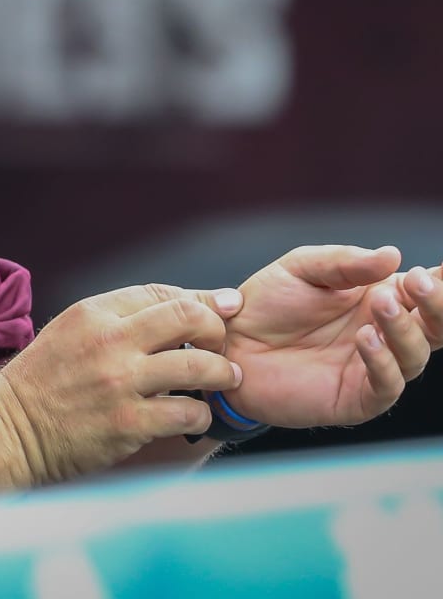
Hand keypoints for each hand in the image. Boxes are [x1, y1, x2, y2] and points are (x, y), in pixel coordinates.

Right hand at [0, 283, 242, 483]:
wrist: (9, 428)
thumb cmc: (43, 381)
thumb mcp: (71, 330)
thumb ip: (116, 320)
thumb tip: (172, 311)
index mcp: (93, 312)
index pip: (160, 292)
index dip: (199, 300)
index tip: (222, 308)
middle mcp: (109, 340)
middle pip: (187, 317)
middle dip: (216, 329)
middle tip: (223, 346)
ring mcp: (120, 382)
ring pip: (198, 365)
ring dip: (220, 373)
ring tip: (224, 380)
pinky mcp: (129, 423)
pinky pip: (188, 413)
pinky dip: (202, 414)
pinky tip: (195, 416)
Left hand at [222, 244, 442, 428]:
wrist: (231, 342)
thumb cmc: (268, 303)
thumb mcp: (301, 268)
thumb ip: (345, 262)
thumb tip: (393, 254)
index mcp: (379, 297)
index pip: (423, 291)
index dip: (438, 282)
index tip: (437, 270)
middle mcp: (385, 333)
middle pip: (434, 326)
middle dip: (436, 304)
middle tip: (420, 282)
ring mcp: (374, 367)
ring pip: (414, 355)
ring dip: (404, 329)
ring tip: (382, 304)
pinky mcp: (357, 397)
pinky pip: (386, 386)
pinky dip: (383, 363)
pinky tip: (367, 338)